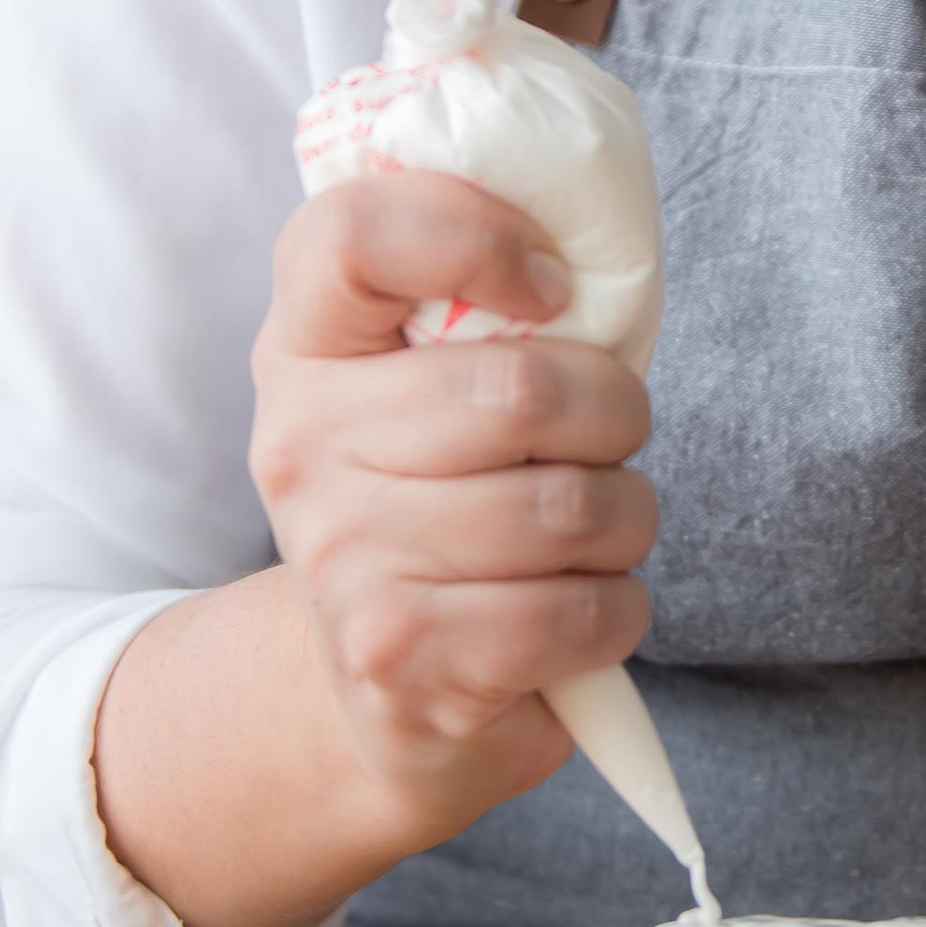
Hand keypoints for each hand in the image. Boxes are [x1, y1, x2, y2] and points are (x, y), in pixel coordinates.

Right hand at [246, 170, 657, 839]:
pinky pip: (579, 611)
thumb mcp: (432, 381)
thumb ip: (485, 303)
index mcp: (304, 345)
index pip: (356, 236)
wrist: (384, 691)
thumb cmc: (446, 496)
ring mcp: (342, 559)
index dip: (476, 235)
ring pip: (569, 508)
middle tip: (606, 440)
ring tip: (591, 531)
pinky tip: (580, 609)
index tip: (551, 288)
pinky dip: (617, 609)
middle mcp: (300, 445)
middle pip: (520, 389)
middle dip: (616, 415)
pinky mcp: (402, 660)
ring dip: (625, 519)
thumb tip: (589, 242)